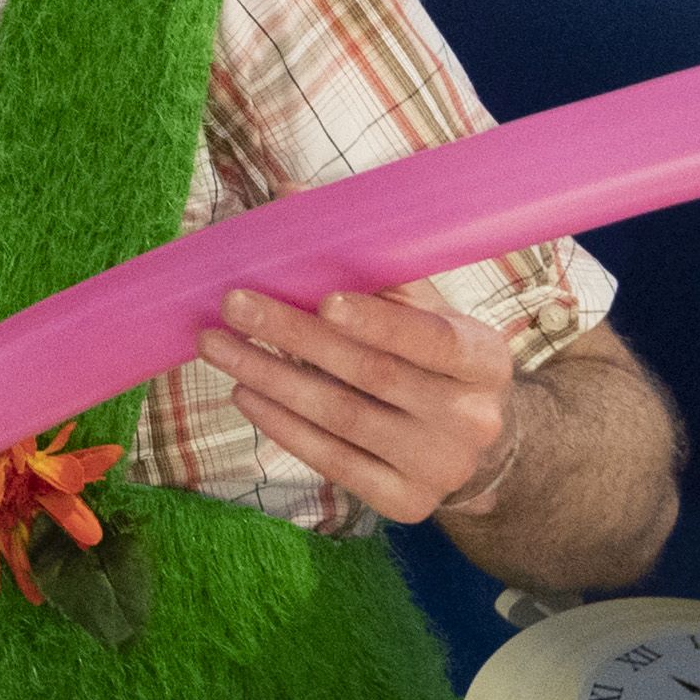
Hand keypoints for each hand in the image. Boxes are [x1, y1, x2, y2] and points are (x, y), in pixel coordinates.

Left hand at [198, 283, 518, 526]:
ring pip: (341, 418)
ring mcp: (440, 467)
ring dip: (269, 378)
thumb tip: (289, 196)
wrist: (474, 444)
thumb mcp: (423, 308)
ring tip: (216, 345)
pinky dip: (282, 426)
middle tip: (232, 304)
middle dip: (292, 335)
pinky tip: (244, 393)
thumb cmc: (430, 356)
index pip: (432, 340)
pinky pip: (333, 462)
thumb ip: (367, 260)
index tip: (322, 298)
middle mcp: (472, 419)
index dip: (378, 321)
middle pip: (370, 374)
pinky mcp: (406, 503)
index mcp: (483, 360)